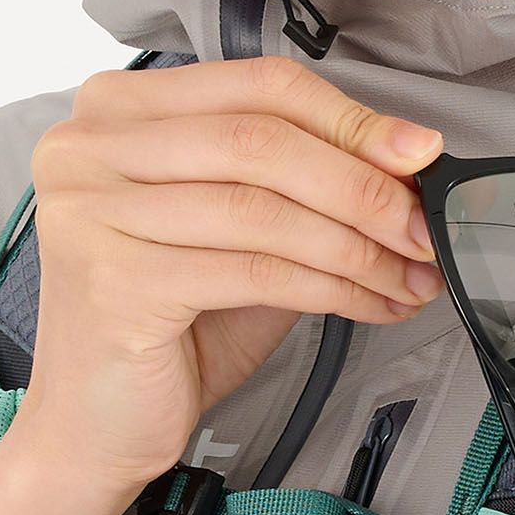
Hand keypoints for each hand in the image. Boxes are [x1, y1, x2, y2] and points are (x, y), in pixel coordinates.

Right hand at [21, 55, 445, 491]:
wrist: (97, 427)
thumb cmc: (169, 334)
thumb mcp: (241, 242)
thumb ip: (298, 195)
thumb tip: (402, 172)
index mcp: (119, 112)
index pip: (258, 87)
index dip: (351, 120)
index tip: (421, 155)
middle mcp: (89, 147)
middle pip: (263, 141)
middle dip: (364, 188)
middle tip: (425, 227)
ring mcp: (93, 211)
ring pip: (264, 209)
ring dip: (358, 246)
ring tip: (412, 276)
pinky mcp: (116, 281)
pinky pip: (255, 271)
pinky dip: (331, 288)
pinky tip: (371, 304)